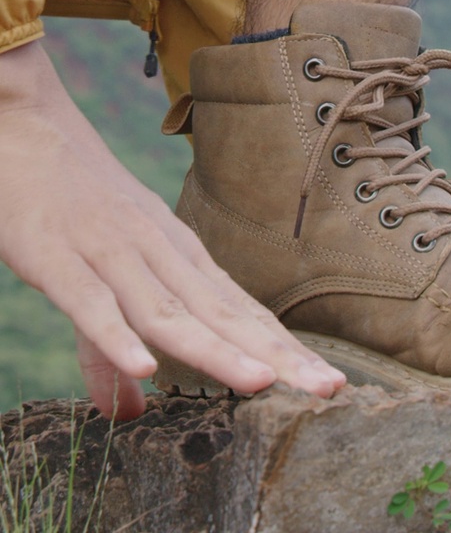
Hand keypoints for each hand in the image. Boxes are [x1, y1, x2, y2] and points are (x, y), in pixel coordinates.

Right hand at [0, 41, 344, 418]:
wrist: (22, 124)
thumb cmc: (71, 202)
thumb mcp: (103, 277)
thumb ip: (111, 353)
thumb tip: (130, 414)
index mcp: (179, 257)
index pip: (242, 312)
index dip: (284, 348)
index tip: (330, 382)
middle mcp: (158, 254)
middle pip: (223, 315)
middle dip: (277, 355)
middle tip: (328, 388)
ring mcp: (110, 254)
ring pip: (169, 311)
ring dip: (216, 349)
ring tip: (260, 382)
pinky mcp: (56, 256)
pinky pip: (91, 302)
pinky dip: (116, 335)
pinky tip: (145, 367)